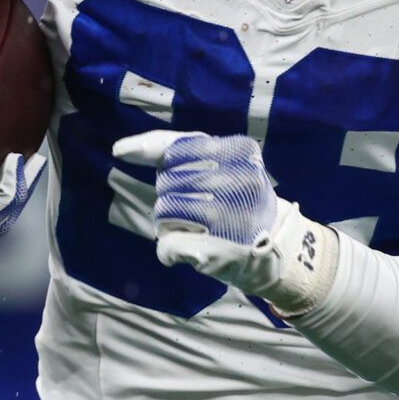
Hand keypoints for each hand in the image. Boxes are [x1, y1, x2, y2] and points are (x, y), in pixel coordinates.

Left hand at [114, 130, 334, 313]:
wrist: (278, 250)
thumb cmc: (241, 200)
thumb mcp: (224, 163)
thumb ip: (177, 150)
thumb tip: (120, 148)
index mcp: (240, 153)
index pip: (178, 148)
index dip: (154, 154)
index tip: (131, 156)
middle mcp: (237, 181)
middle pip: (166, 182)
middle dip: (171, 196)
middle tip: (199, 209)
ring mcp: (229, 216)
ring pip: (164, 212)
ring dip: (170, 223)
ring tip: (197, 228)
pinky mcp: (216, 250)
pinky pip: (167, 245)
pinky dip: (170, 251)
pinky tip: (191, 251)